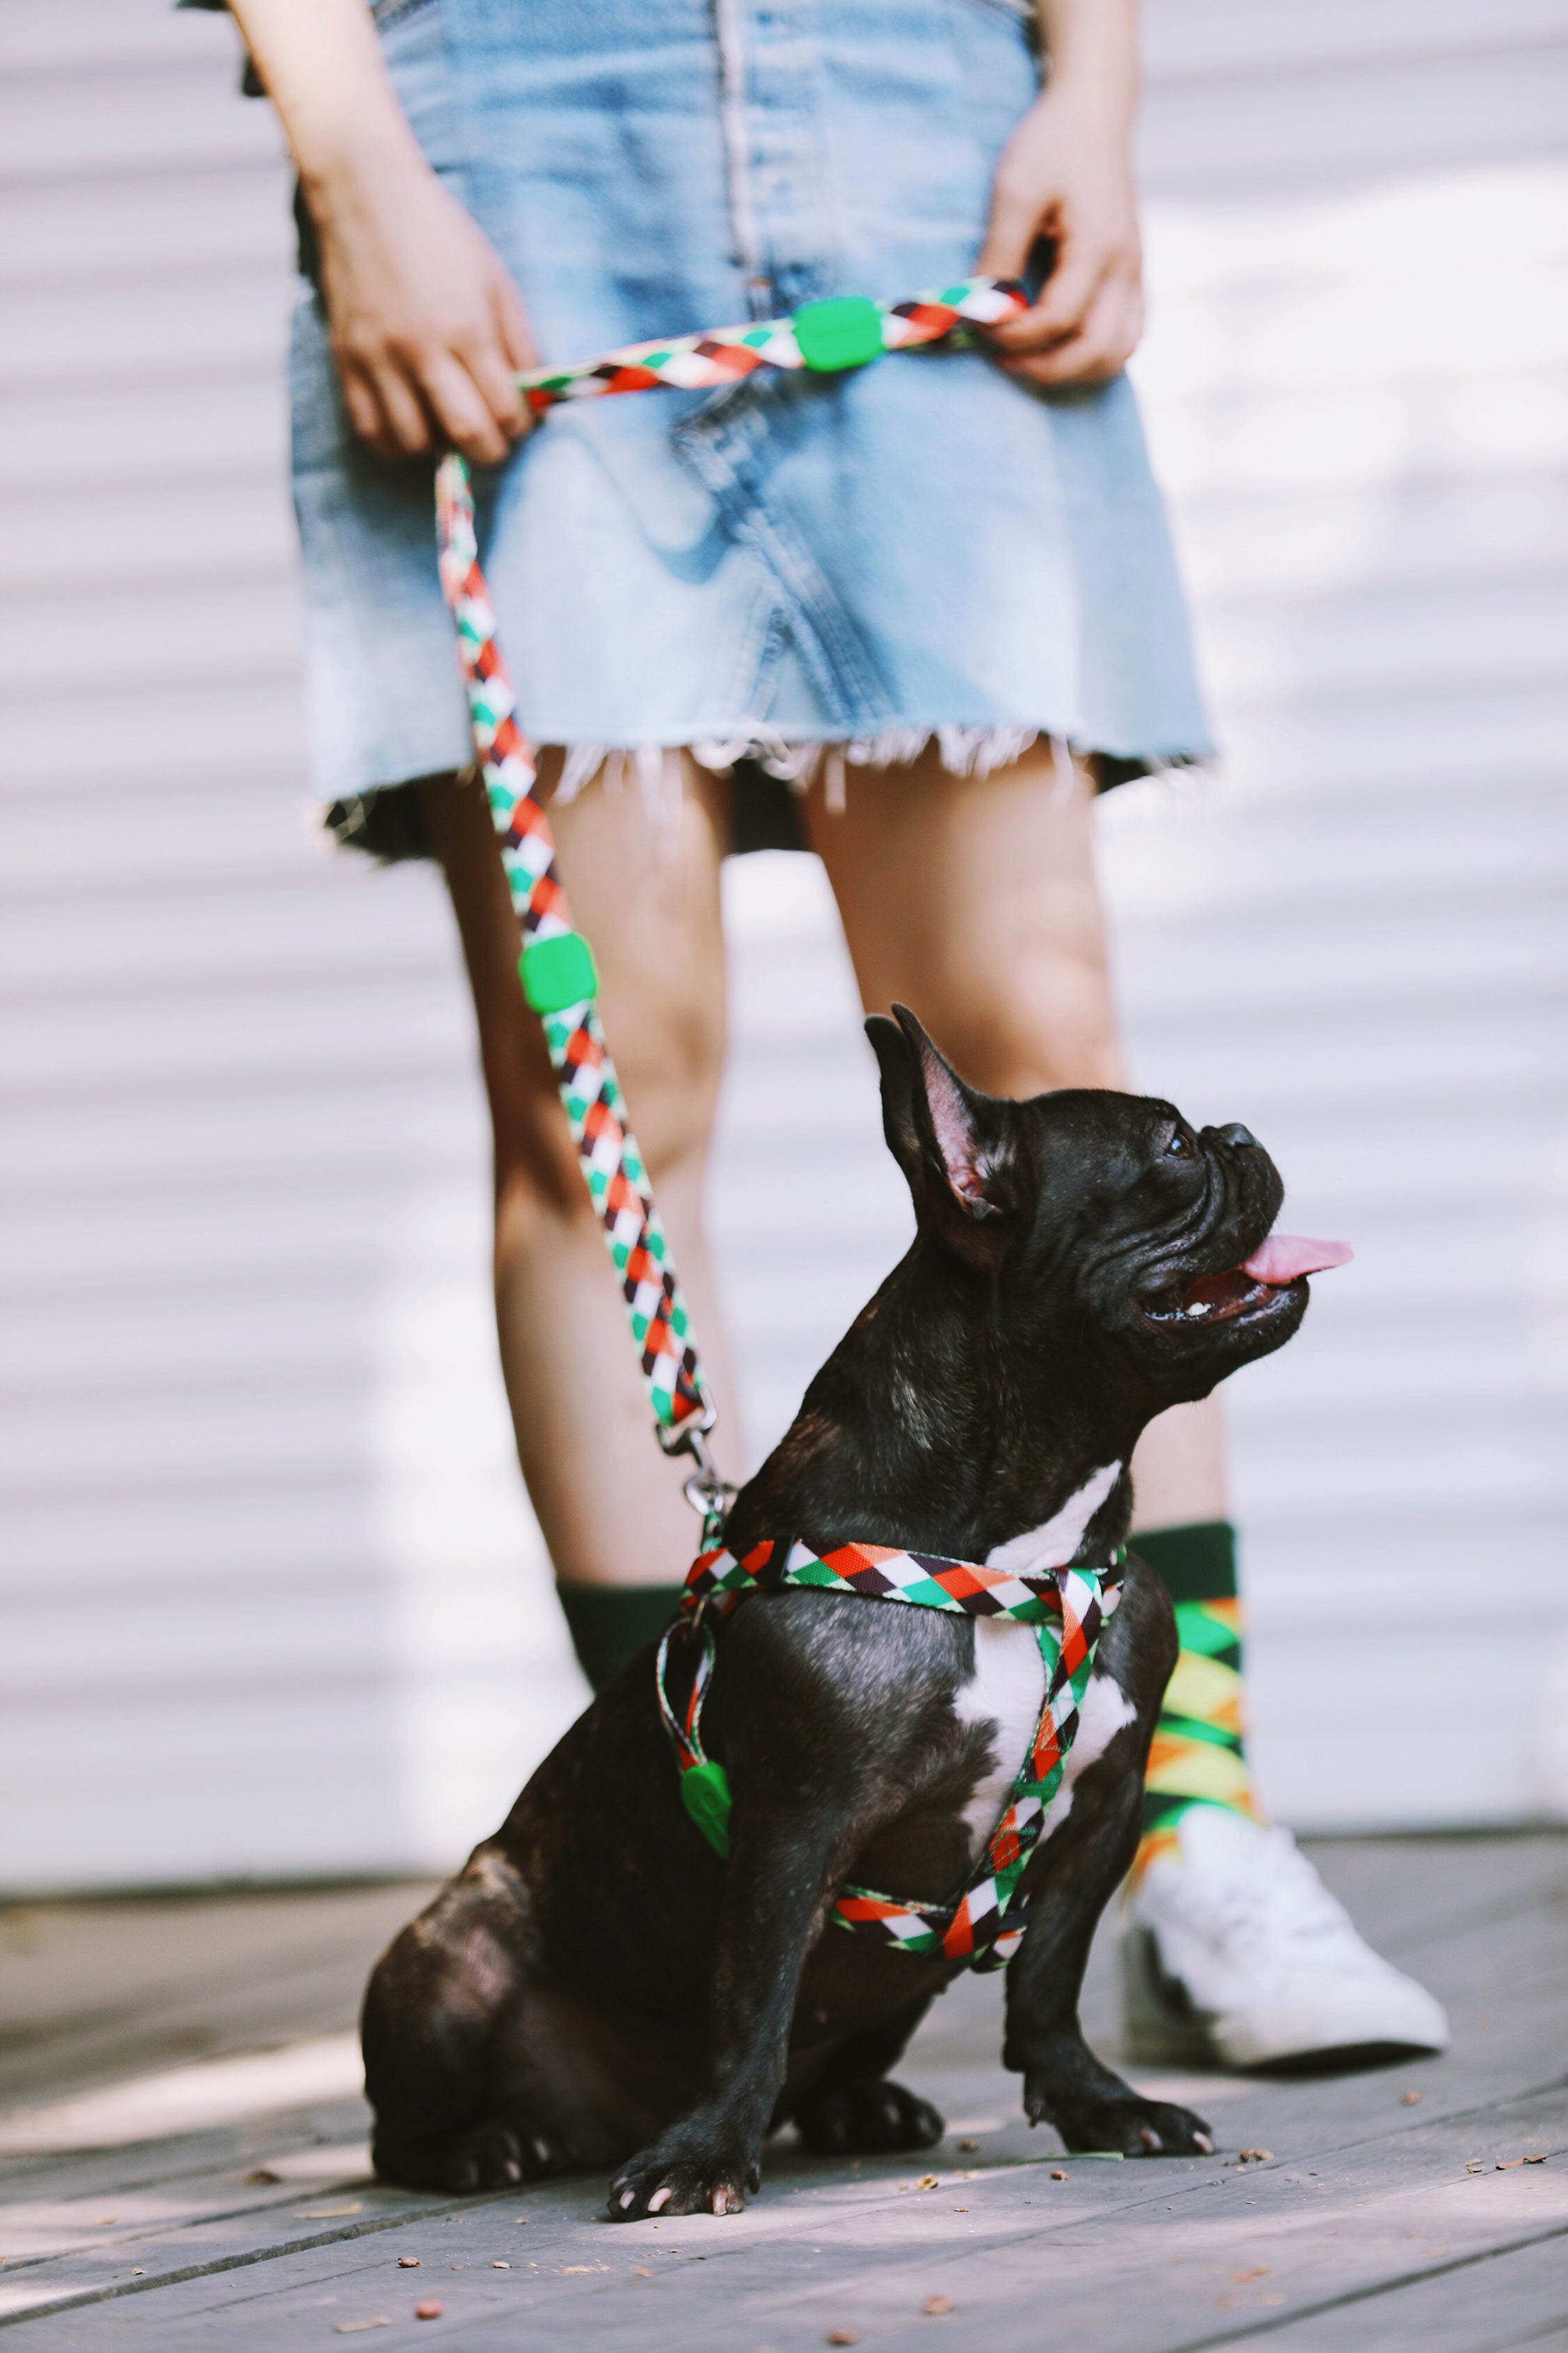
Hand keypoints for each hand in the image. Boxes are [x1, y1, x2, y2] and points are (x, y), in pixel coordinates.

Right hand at [310, 152, 536, 463]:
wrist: (365, 195)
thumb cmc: (440, 236)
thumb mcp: (496, 282)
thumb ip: (520, 345)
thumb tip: (536, 402)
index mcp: (466, 327)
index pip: (504, 411)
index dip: (520, 427)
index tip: (520, 420)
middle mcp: (420, 349)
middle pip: (464, 435)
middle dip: (489, 450)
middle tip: (492, 439)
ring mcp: (378, 359)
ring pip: (414, 443)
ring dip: (439, 448)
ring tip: (448, 426)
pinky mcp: (346, 361)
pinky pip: (370, 431)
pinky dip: (396, 444)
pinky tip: (412, 428)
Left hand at [976, 84, 1143, 386]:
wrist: (1095, 111)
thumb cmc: (1053, 143)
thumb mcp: (1015, 190)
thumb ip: (999, 254)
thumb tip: (978, 309)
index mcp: (1099, 246)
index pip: (1059, 318)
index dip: (1015, 334)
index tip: (978, 326)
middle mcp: (1125, 268)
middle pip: (1097, 351)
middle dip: (1045, 367)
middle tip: (1001, 358)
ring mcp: (1134, 275)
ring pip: (1119, 353)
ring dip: (1074, 371)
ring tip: (1027, 361)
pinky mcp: (1130, 276)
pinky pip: (1125, 336)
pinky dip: (1093, 355)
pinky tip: (1056, 348)